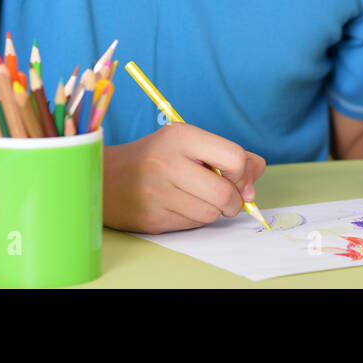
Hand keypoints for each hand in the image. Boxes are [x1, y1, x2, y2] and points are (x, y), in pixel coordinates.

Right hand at [102, 123, 265, 232]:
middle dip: (234, 201)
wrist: (106, 177)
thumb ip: (228, 154)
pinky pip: (192, 225)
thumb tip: (256, 177)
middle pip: (225, 194)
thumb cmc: (157, 157)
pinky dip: (194, 218)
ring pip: (210, 214)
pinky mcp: (152, 219)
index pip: (234, 158)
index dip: (243, 173)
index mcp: (182, 136)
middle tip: (227, 198)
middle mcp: (169, 163)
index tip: (237, 178)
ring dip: (213, 211)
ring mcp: (158, 193)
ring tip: (197, 198)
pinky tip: (179, 206)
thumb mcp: (190, 142)